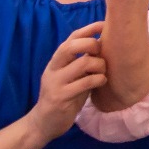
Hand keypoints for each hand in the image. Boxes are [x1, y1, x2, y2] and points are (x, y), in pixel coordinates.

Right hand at [27, 22, 107, 144]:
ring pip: (83, 63)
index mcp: (57, 61)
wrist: (43, 123)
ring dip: (99, 65)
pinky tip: (101, 82)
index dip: (89, 29)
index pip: (71, 38)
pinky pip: (85, 82)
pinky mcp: (60, 97)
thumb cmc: (65, 96)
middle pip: (72, 46)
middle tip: (102, 54)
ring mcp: (55, 83)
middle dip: (92, 44)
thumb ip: (83, 61)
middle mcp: (53, 69)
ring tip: (102, 72)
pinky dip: (98, 79)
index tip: (104, 25)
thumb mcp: (73, 76)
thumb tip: (105, 44)